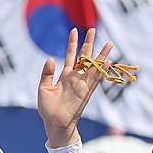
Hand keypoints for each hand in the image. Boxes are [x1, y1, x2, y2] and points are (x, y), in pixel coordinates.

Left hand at [37, 27, 112, 147]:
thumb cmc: (48, 109)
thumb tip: (51, 58)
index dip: (72, 43)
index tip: (74, 30)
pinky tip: (108, 62)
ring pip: (94, 66)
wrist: (54, 123)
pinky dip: (102, 71)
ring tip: (109, 43)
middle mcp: (76, 78)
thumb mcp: (43, 88)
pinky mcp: (86, 92)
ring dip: (101, 55)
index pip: (71, 55)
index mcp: (65, 76)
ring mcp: (82, 84)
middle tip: (92, 29)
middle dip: (88, 43)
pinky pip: (95, 80)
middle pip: (85, 57)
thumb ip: (47, 73)